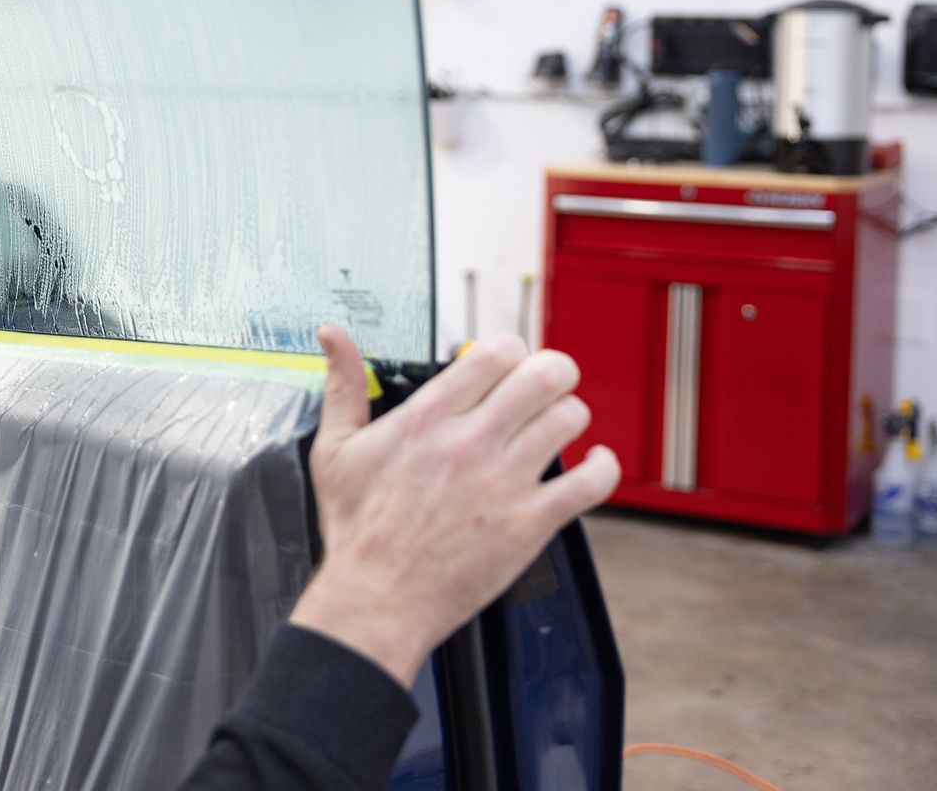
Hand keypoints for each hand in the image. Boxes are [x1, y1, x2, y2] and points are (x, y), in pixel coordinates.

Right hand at [288, 328, 620, 686]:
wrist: (377, 598)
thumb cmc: (358, 531)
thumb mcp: (334, 449)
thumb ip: (342, 386)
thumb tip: (334, 338)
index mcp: (426, 418)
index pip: (494, 353)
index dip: (510, 350)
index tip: (508, 362)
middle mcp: (470, 442)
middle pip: (543, 376)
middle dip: (552, 371)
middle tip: (547, 383)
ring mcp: (504, 482)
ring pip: (568, 419)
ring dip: (570, 414)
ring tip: (559, 423)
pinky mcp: (529, 523)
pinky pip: (590, 482)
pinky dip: (602, 466)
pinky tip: (594, 462)